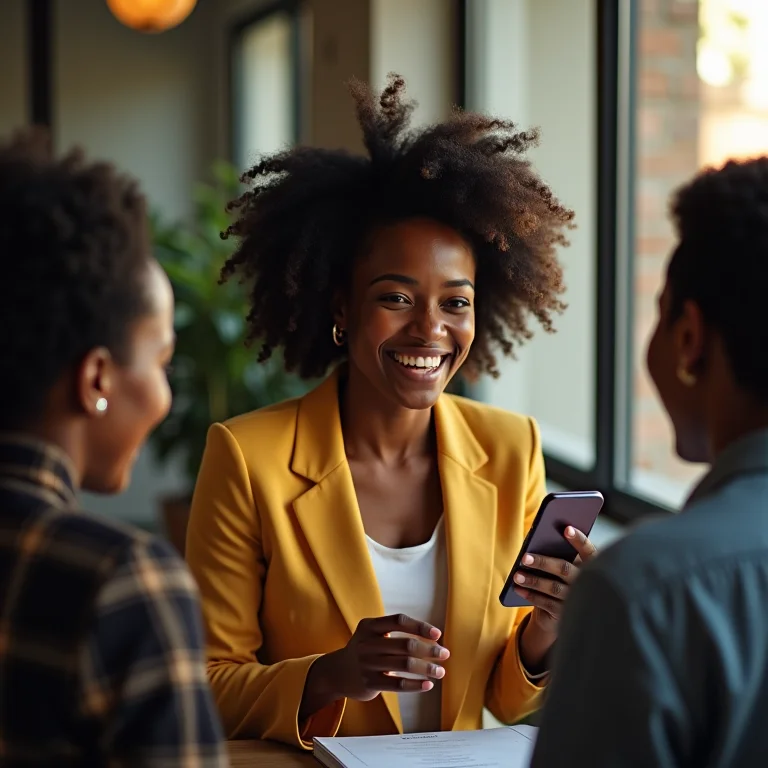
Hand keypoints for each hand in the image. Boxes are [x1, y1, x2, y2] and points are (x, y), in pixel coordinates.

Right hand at [300, 614, 449, 719]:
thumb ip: (394, 632)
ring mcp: (367, 664)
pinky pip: (397, 684)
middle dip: (429, 649)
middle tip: (445, 654)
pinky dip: (415, 685)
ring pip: (404, 665)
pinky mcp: (370, 683)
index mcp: (369, 626)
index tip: (437, 634)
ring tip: (440, 671)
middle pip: (405, 644)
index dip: (420, 626)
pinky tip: (428, 685)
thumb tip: (431, 639)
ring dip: (426, 668)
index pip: (399, 621)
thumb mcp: (371, 633)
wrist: (337, 672)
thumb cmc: (364, 650)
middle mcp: (367, 644)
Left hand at [514, 526, 597, 634]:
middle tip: (524, 557)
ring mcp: (577, 599)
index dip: (579, 540)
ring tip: (516, 575)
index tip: (566, 529)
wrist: (565, 608)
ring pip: (553, 588)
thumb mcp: (564, 562)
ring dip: (533, 581)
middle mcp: (588, 582)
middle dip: (543, 563)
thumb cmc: (562, 576)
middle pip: (565, 569)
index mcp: (590, 564)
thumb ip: (557, 551)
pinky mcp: (566, 613)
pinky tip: (518, 588)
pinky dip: (531, 595)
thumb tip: (535, 538)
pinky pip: (546, 603)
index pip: (588, 550)